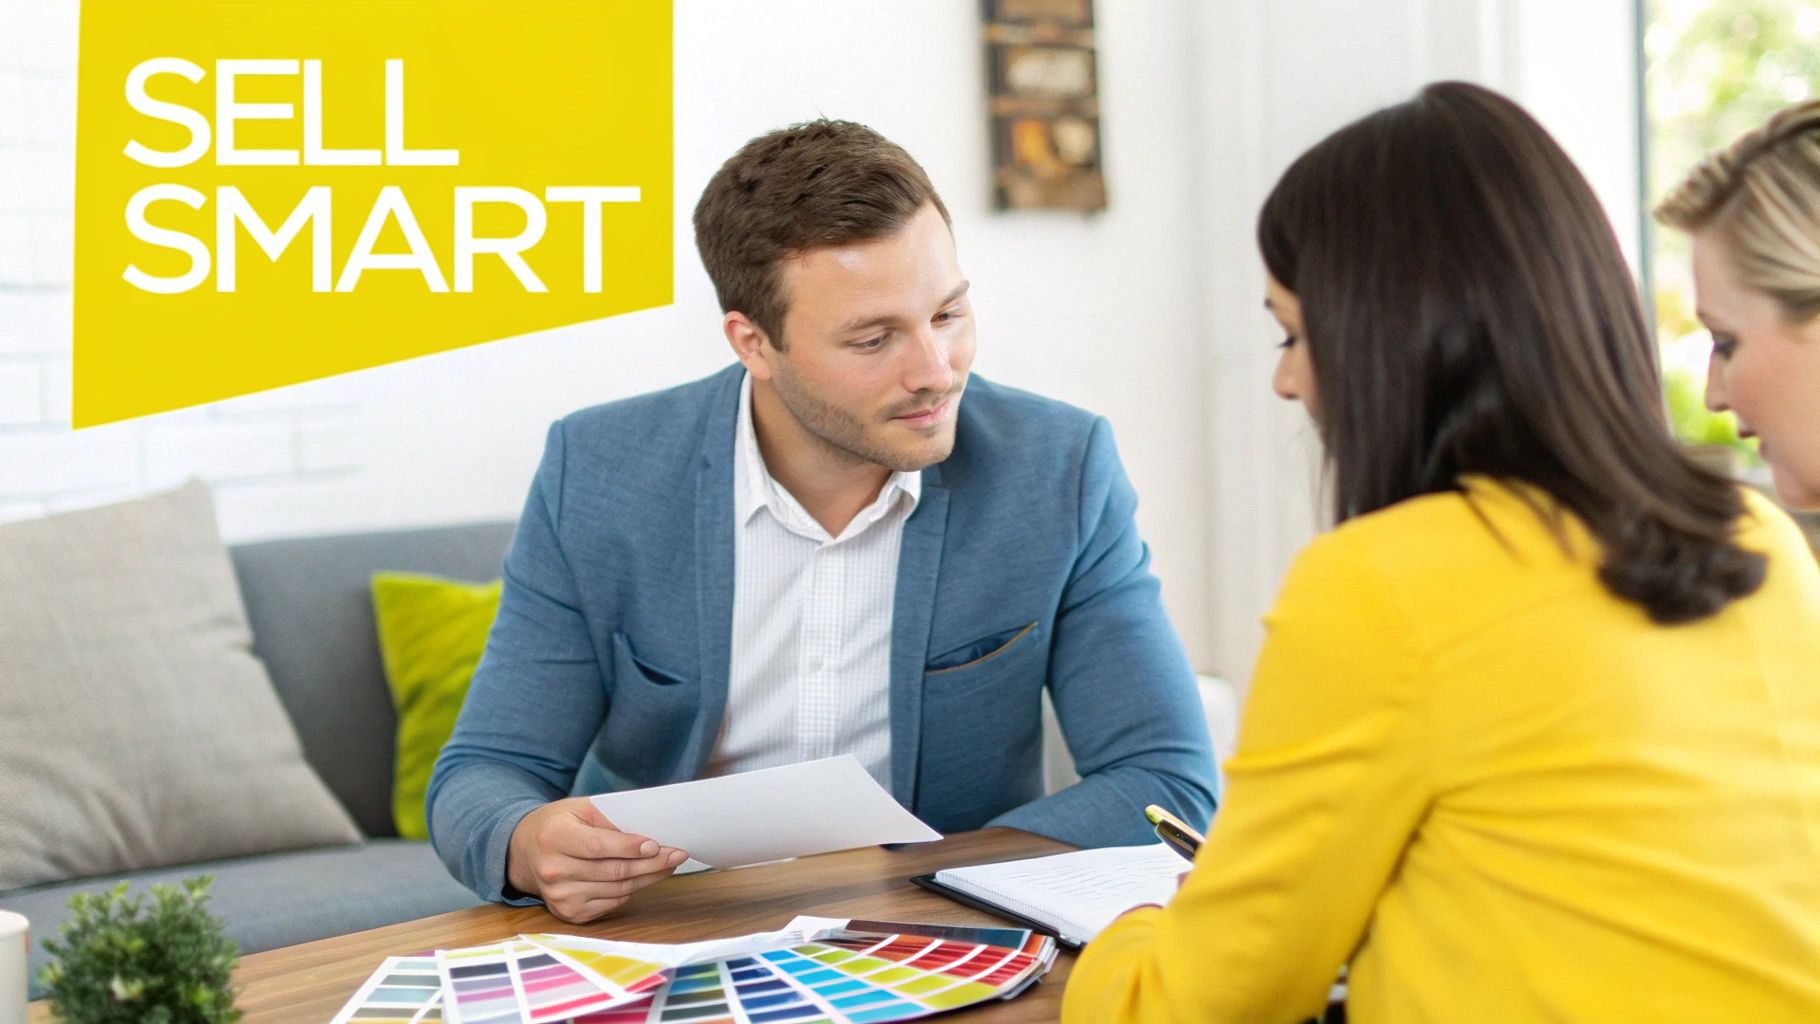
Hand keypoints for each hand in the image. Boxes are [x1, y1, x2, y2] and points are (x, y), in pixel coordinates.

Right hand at [505, 796, 688, 921]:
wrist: (525, 852)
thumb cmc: (559, 825)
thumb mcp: (579, 808)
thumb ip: (610, 818)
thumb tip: (649, 832)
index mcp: (553, 837)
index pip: (597, 846)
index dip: (629, 847)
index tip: (656, 845)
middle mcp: (553, 870)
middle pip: (613, 871)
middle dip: (651, 864)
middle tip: (677, 854)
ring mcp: (560, 896)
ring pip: (618, 889)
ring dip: (648, 877)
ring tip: (668, 864)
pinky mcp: (569, 913)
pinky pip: (612, 902)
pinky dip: (631, 889)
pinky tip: (643, 877)